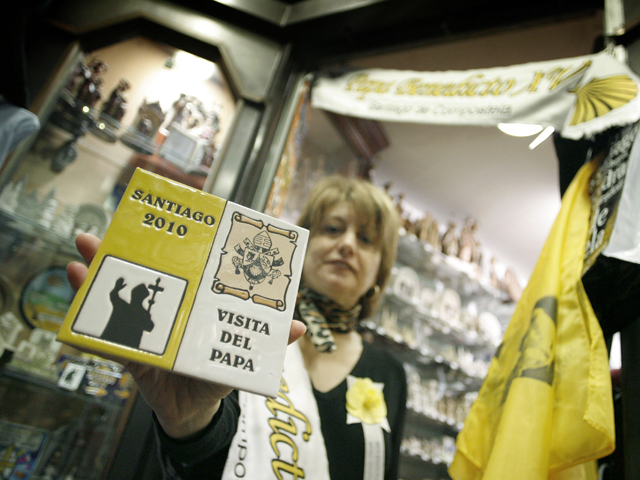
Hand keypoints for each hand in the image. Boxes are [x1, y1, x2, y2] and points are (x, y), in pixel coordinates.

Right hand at [67, 233, 306, 438]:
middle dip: (130, 248)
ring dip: (101, 270)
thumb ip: (267, 341)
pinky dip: (89, 317)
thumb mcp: (242, 355)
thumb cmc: (218, 374)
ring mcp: (146, 326)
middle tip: (116, 223)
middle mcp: (170, 307)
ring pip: (121, 294)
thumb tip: (299, 327)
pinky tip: (78, 291)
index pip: (187, 268)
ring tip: (86, 247)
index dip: (178, 244)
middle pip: (149, 273)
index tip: (170, 216)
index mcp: (196, 303)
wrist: (194, 412)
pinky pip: (106, 333)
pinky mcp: (129, 351)